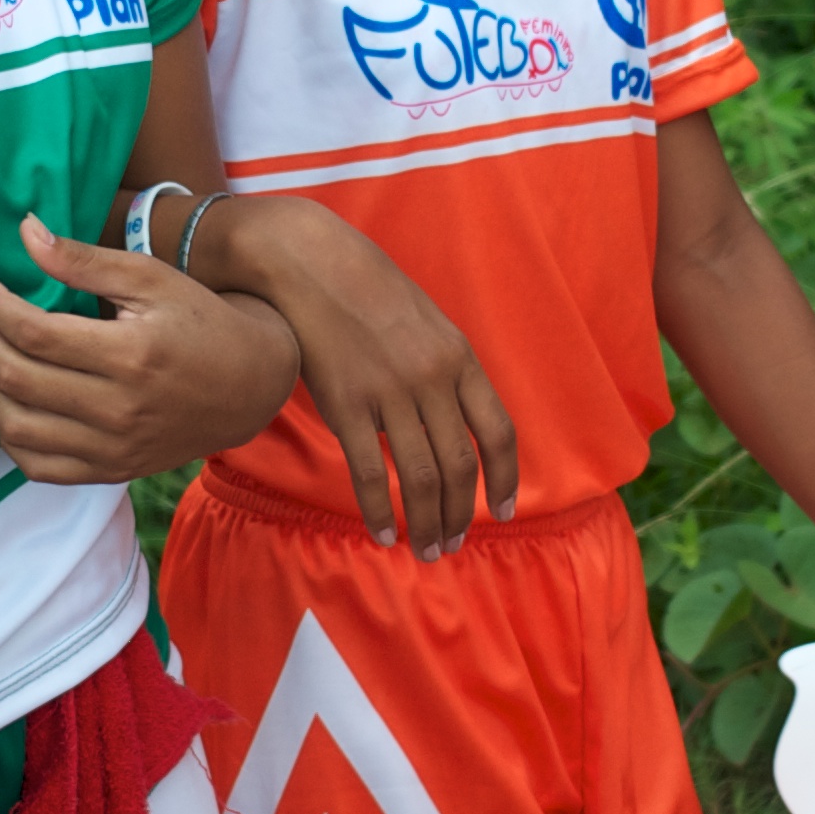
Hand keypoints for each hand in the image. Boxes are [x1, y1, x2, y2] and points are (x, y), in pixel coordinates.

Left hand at [0, 219, 285, 493]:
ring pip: (15, 427)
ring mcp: (113, 448)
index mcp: (130, 354)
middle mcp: (118, 409)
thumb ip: (84, 259)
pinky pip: (36, 465)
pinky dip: (10, 433)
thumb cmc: (201, 322)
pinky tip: (14, 399)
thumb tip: (25, 233)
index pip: (32, 332)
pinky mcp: (110, 471)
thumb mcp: (151, 278)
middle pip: (15, 378)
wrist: (250, 387)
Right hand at [222, 202, 517, 556]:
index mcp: (459, 358)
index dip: (505, 480)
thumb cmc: (366, 292)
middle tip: (453, 547)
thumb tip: (455, 424)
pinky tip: (383, 533)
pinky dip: (379, 510)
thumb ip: (446, 372)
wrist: (310, 262)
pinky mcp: (346, 402)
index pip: (497, 433)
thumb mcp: (426, 323)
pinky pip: (370, 472)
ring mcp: (390, 391)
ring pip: (420, 477)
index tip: (502, 514)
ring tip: (425, 551)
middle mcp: (432, 378)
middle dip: (459, 516)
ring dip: (426, 523)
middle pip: (460, 466)